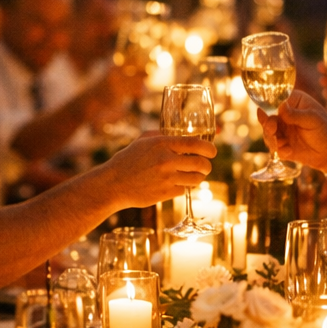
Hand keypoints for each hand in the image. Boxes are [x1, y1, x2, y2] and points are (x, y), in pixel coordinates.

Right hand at [101, 133, 215, 206]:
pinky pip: (184, 190)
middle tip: (205, 166)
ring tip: (194, 176)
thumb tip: (181, 134)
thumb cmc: (128, 159)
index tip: (212, 152)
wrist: (114, 183)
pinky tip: (177, 184)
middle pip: (201, 164)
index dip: (209, 148)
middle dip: (207, 166)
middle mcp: (167, 160)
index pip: (195, 144)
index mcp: (163, 144)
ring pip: (196, 179)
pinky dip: (183, 187)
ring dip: (198, 178)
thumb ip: (162, 135)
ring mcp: (167, 178)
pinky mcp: (165, 193)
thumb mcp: (143, 141)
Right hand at [258, 91, 326, 173]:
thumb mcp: (314, 120)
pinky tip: (288, 152)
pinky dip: (279, 150)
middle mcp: (285, 115)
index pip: (276, 100)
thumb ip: (296, 114)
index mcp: (293, 102)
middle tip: (272, 130)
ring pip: (268, 133)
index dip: (269, 106)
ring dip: (272, 139)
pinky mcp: (282, 145)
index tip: (266, 113)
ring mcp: (282, 130)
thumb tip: (280, 106)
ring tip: (281, 144)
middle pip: (268, 117)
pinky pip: (274, 147)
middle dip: (267, 125)